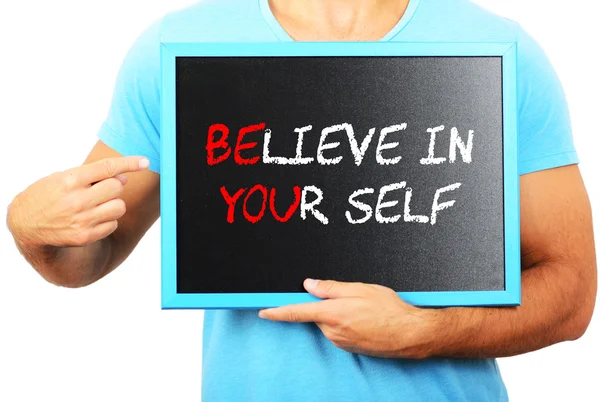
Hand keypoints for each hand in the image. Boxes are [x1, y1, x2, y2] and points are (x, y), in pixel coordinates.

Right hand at [7, 156, 148, 247]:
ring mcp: (82, 220)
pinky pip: (113, 225)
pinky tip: (92, 218)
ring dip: (113, 204)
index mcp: (71, 180)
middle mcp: (77, 200)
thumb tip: (123, 178)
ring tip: (97, 204)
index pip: (107, 168)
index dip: (129, 163)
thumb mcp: (63, 177)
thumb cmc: (48, 195)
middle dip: (114, 186)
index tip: (145, 161)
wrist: (25, 223)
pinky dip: (108, 220)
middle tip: (101, 189)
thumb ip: (92, 176)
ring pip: (119, 207)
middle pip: (117, 188)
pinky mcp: (85, 236)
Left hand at [258, 279, 440, 358]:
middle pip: (317, 314)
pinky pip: (339, 331)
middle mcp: (332, 331)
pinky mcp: (349, 348)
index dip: (277, 311)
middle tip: (351, 297)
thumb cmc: (389, 309)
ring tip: (364, 309)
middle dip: (327, 304)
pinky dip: (347, 323)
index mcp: (331, 313)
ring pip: (329, 322)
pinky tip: (366, 319)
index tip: (263, 311)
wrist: (410, 334)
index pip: (296, 312)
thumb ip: (331, 287)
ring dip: (339, 314)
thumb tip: (309, 284)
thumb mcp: (360, 289)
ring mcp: (341, 342)